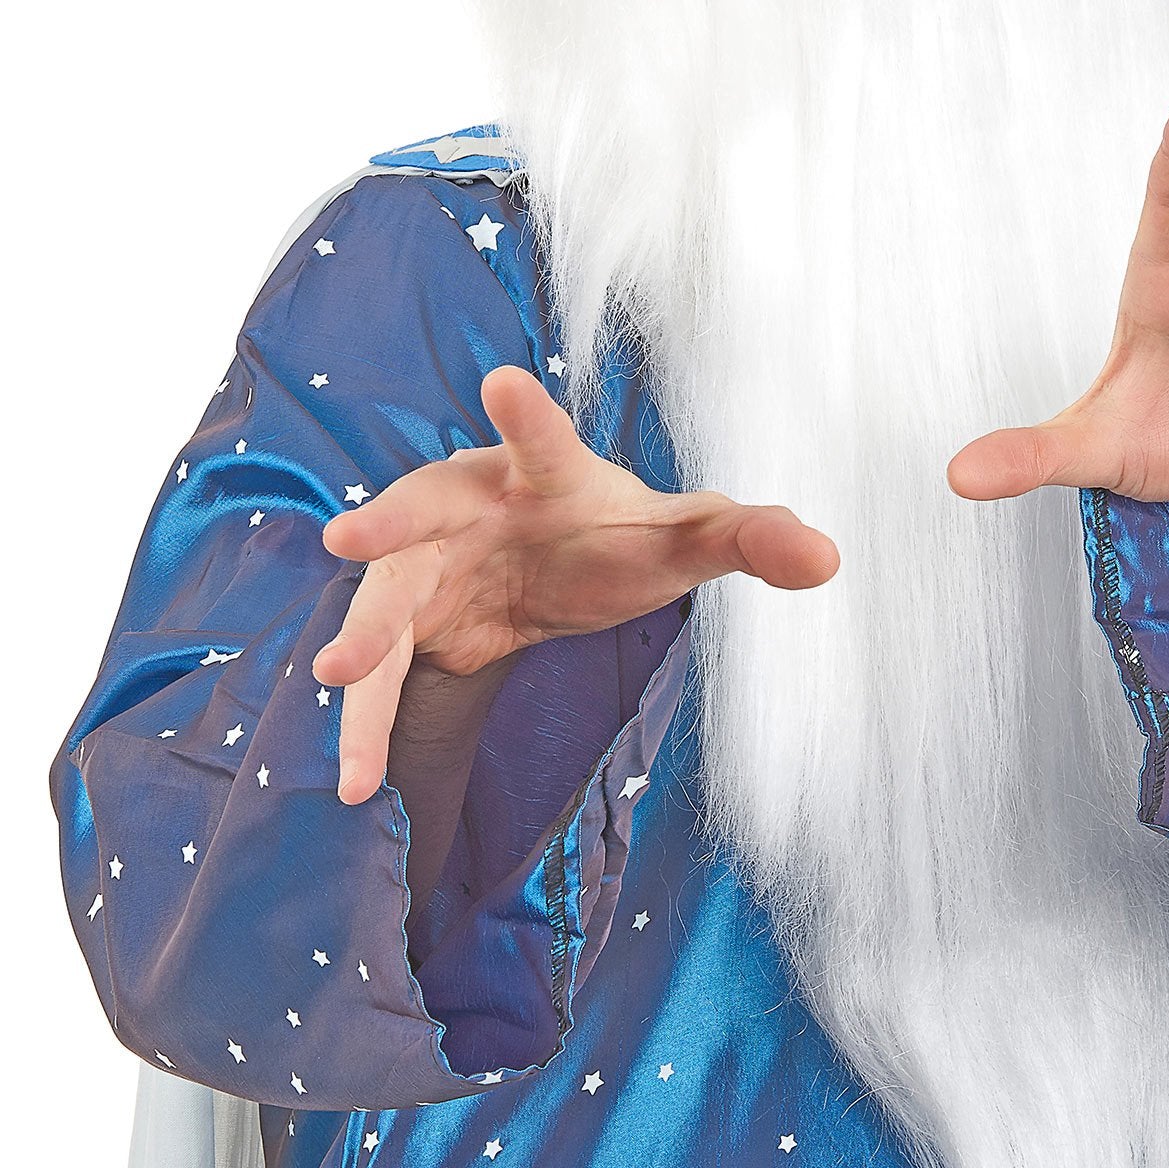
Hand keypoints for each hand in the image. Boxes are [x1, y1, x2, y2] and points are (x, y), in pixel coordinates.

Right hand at [313, 365, 837, 802]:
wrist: (550, 568)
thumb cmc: (616, 535)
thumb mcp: (686, 539)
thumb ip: (751, 539)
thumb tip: (829, 557)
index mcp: (546, 472)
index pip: (546, 440)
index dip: (529, 416)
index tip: (506, 384)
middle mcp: (473, 505)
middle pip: (428, 506)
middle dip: (391, 523)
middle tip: (350, 541)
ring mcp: (430, 563)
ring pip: (390, 597)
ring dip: (363, 636)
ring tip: (339, 676)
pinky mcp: (411, 624)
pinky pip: (383, 674)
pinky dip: (365, 722)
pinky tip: (356, 782)